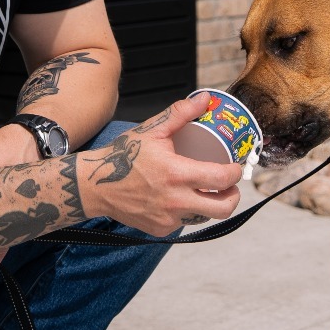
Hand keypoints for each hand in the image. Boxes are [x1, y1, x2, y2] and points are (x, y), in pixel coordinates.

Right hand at [78, 92, 242, 235]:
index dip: (235, 172)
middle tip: (230, 186)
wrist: (94, 185)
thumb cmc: (123, 156)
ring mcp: (168, 219)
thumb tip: (206, 99)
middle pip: (223, 209)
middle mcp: (175, 201)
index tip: (234, 166)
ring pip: (205, 217)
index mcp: (176, 174)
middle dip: (233, 196)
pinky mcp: (160, 230)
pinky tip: (182, 198)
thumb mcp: (152, 130)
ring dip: (210, 204)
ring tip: (206, 190)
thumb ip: (180, 113)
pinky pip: (185, 222)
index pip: (221, 179)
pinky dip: (188, 211)